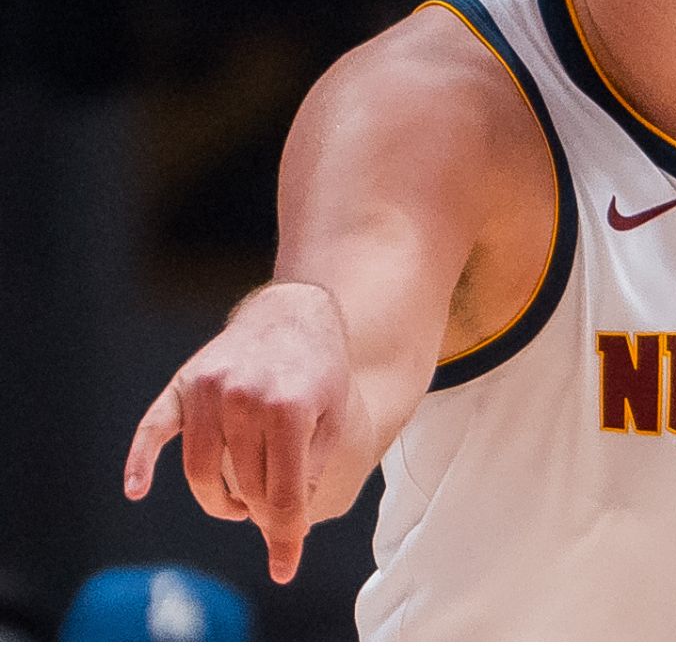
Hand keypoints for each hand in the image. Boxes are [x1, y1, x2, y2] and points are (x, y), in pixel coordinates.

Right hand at [124, 282, 350, 583]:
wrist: (292, 314)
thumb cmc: (320, 372)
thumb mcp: (336, 417)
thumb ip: (312, 469)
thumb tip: (286, 524)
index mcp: (289, 408)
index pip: (283, 490)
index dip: (285, 533)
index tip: (285, 564)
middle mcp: (245, 397)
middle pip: (244, 485)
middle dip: (259, 512)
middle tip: (270, 519)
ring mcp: (209, 390)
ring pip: (201, 471)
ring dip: (217, 500)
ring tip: (237, 508)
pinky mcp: (183, 385)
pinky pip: (153, 430)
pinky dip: (140, 462)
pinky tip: (136, 490)